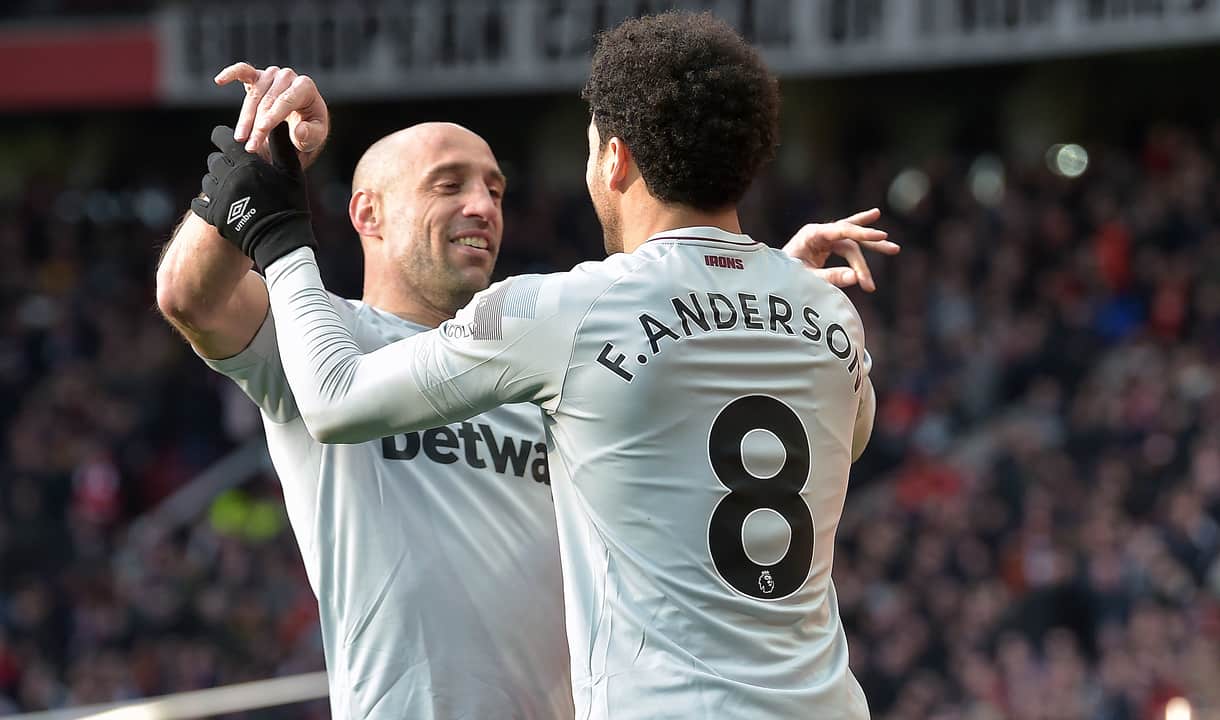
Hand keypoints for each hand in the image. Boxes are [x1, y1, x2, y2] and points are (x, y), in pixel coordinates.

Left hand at [191, 123, 315, 270]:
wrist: (281, 240)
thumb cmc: (290, 204)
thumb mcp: (292, 173)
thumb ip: (282, 146)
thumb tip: (279, 123)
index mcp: (246, 163)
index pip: (222, 138)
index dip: (222, 137)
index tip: (226, 140)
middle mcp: (229, 177)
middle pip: (214, 161)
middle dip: (223, 163)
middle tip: (235, 170)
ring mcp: (219, 197)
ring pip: (207, 181)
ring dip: (216, 182)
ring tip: (230, 189)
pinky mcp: (214, 216)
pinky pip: (199, 205)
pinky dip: (205, 203)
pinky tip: (217, 203)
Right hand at [215, 62, 328, 168]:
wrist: (303, 119)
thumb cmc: (310, 127)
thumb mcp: (317, 136)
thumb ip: (311, 135)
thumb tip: (299, 130)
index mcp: (305, 86)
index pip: (285, 101)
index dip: (271, 118)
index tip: (260, 134)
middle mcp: (288, 76)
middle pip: (267, 100)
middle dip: (257, 125)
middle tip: (250, 146)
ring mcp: (271, 75)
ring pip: (253, 95)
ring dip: (245, 118)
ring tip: (240, 138)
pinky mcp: (257, 76)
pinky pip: (242, 71)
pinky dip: (231, 74)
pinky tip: (219, 80)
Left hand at [782, 208, 898, 291]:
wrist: (772, 277)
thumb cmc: (785, 277)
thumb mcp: (807, 279)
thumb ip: (830, 277)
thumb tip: (857, 277)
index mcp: (812, 234)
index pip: (842, 231)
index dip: (862, 233)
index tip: (881, 236)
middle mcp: (820, 232)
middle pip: (850, 240)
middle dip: (865, 256)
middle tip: (879, 270)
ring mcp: (824, 237)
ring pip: (853, 239)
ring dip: (872, 246)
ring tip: (894, 248)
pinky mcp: (827, 244)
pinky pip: (848, 239)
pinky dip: (861, 233)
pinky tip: (876, 214)